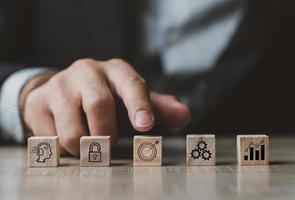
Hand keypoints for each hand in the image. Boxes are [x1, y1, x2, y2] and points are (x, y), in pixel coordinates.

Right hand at [22, 58, 190, 154]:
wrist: (62, 91)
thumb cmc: (105, 97)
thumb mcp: (131, 100)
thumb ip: (157, 107)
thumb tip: (185, 115)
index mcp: (115, 71)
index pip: (131, 84)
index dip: (139, 105)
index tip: (145, 126)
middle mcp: (87, 71)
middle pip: (99, 105)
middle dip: (107, 134)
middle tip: (108, 147)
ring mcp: (59, 85)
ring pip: (73, 130)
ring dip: (85, 147)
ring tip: (88, 145)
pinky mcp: (38, 103)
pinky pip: (52, 138)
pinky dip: (64, 148)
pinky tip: (66, 138)